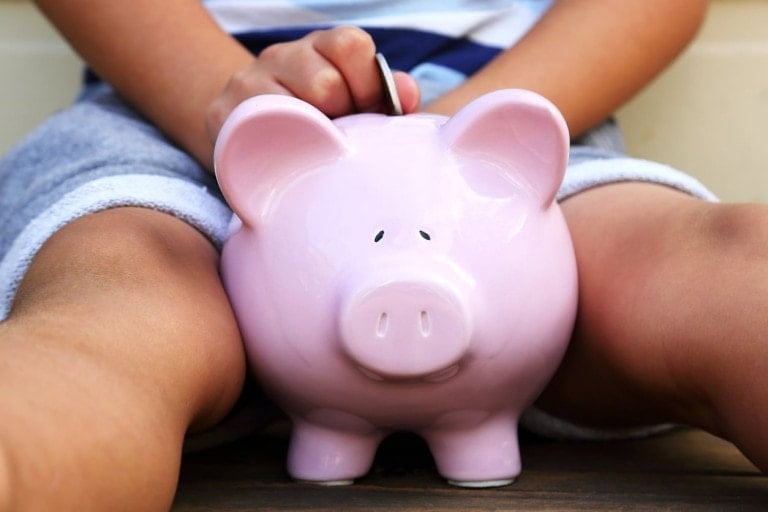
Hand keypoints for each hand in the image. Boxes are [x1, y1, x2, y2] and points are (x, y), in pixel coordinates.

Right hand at [206, 26, 419, 144]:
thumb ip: (386, 97)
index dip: (367, 84)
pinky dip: (281, 151)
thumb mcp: (354, 105)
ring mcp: (246, 84)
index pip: (351, 45)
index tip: (365, 111)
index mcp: (318, 49)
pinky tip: (287, 160)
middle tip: (336, 136)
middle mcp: (280, 57)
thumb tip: (408, 94)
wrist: (251, 140)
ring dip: (312, 137)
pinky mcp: (222, 116)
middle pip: (325, 81)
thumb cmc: (318, 125)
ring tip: (311, 149)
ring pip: (293, 110)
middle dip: (340, 116)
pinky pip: (260, 133)